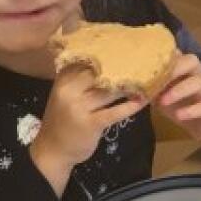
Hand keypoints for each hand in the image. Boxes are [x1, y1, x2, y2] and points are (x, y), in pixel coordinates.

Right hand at [30, 66, 148, 188]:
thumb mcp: (66, 94)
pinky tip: (143, 101)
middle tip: (144, 63)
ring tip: (148, 80)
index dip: (110, 55)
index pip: (89, 60)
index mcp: (64, 80)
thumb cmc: (63, 120)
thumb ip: (81, 78)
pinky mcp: (91, 124)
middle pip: (102, 74)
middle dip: (124, 69)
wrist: (51, 151)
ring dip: (131, 86)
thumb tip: (109, 60)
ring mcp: (80, 107)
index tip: (129, 50)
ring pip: (111, 91)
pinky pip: (115, 112)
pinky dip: (131, 106)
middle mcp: (70, 90)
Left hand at [155, 53, 200, 157]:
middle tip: (156, 80)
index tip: (146, 62)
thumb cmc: (184, 107)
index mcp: (186, 71)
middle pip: (192, 61)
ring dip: (179, 90)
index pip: (177, 55)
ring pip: (198, 82)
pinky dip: (191, 110)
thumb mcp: (165, 98)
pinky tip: (179, 116)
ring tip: (163, 101)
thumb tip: (129, 86)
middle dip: (174, 68)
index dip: (164, 55)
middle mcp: (199, 76)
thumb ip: (152, 90)